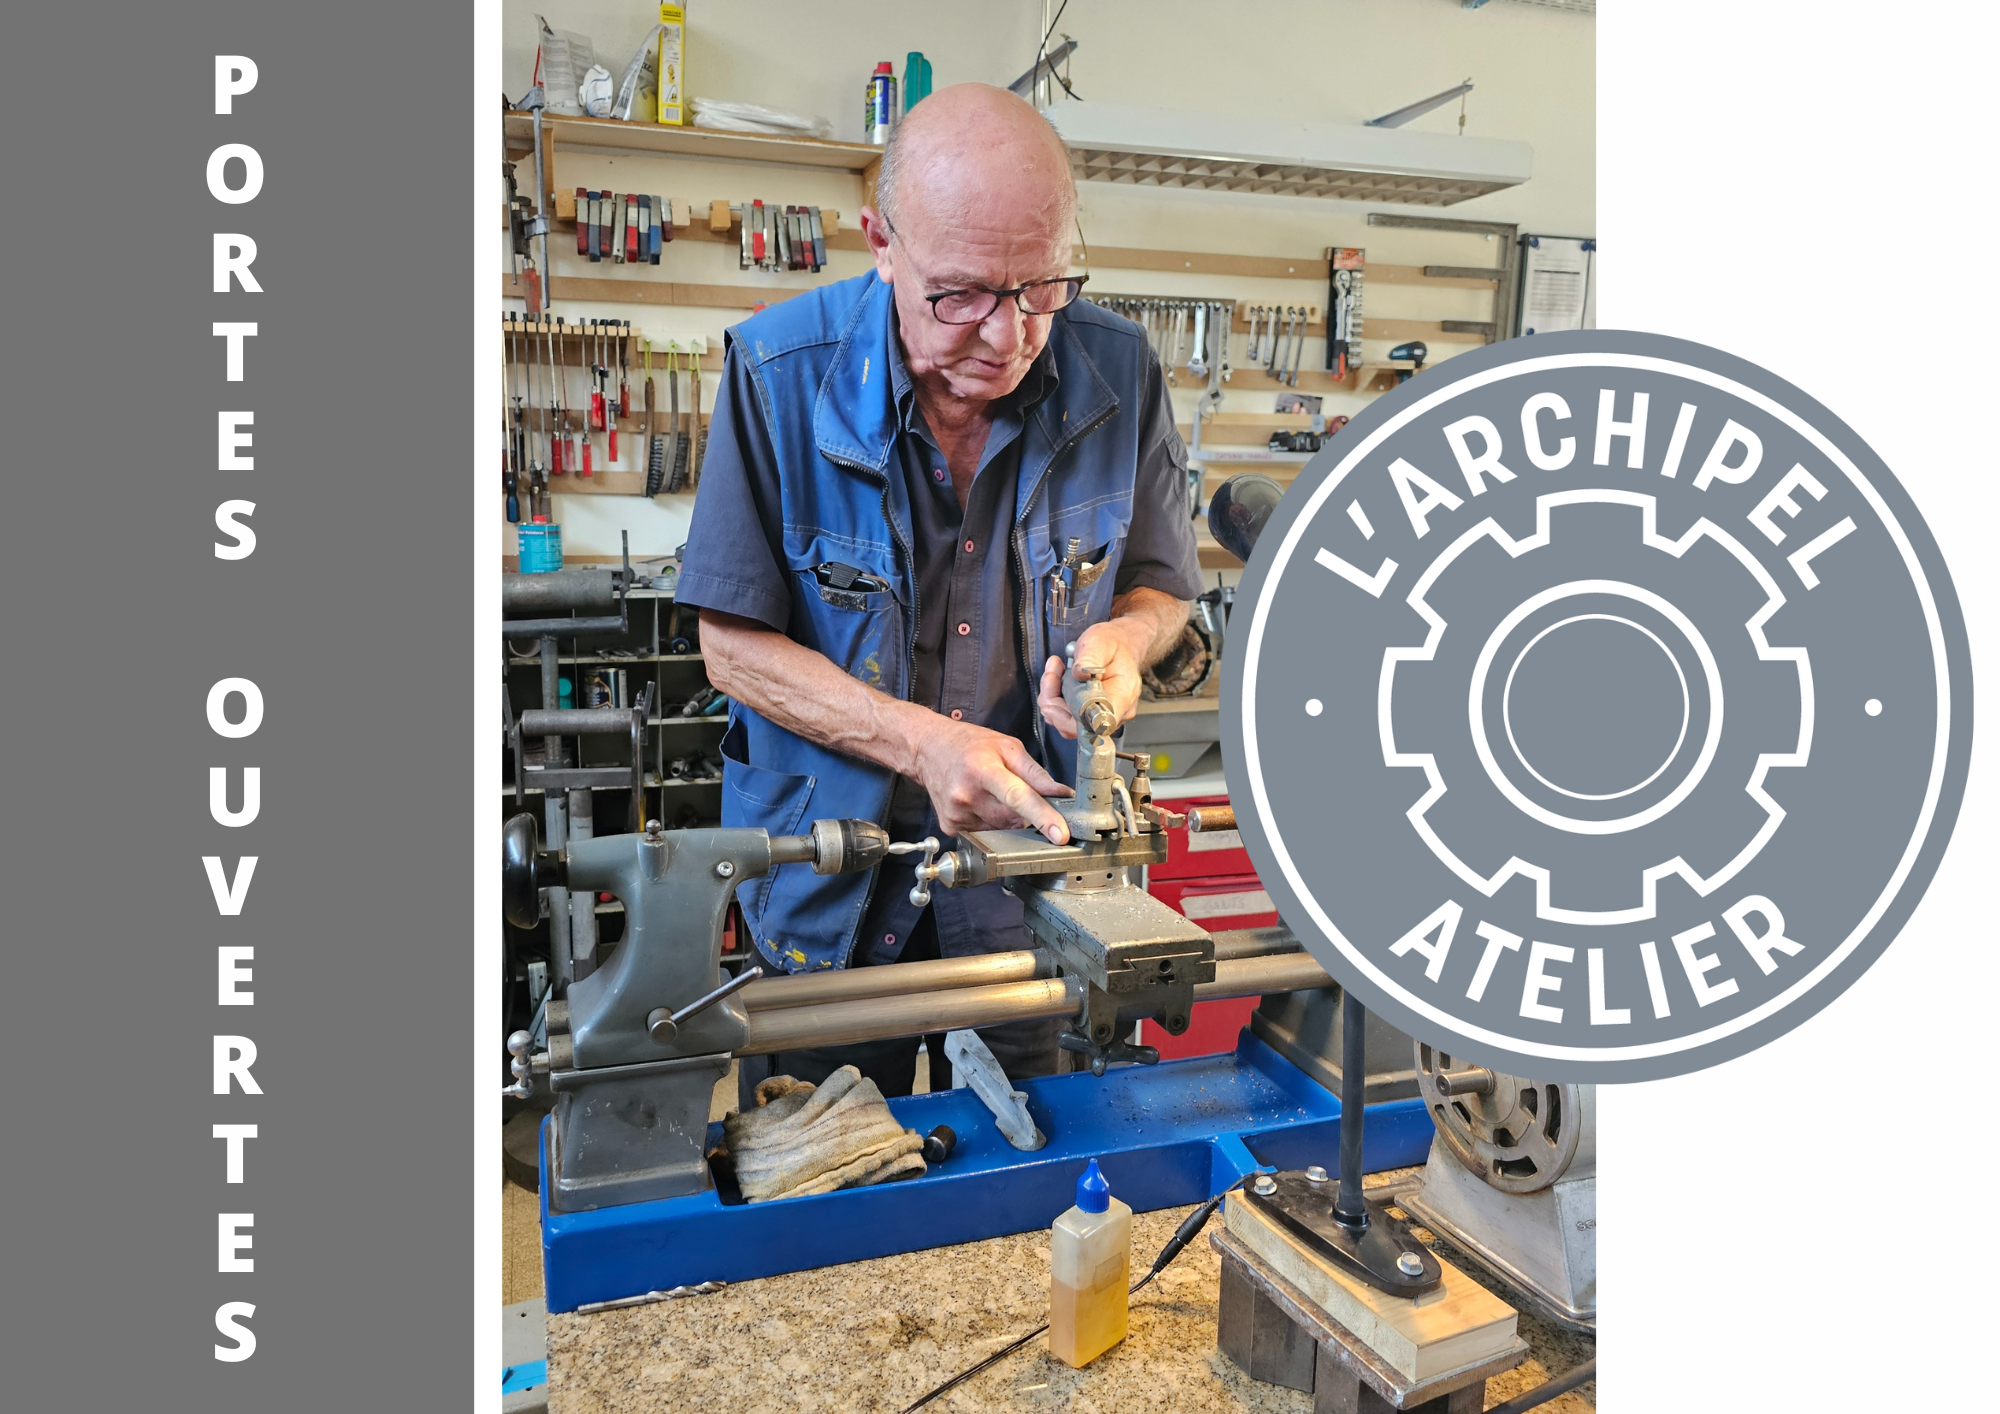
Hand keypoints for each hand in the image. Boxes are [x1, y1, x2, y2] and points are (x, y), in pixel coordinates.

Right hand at [909, 717, 1073, 842]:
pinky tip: (980, 803)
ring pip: (1001, 829)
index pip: (1018, 798)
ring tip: (992, 792)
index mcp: (983, 770)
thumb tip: (1062, 794)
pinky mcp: (951, 827)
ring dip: (1007, 816)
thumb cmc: (967, 744)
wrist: (927, 749)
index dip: (1043, 817)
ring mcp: (956, 814)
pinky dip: (990, 821)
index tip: (1060, 834)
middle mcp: (966, 795)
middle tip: (1014, 789)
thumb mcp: (1007, 746)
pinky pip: (985, 833)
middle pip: (1014, 818)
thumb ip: (1035, 773)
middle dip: (1025, 811)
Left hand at [1038, 621, 1144, 739]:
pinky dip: (1056, 701)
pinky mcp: (1092, 714)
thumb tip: (1079, 674)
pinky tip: (1057, 680)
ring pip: (1068, 723)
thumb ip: (1089, 658)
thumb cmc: (1114, 644)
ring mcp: (1104, 715)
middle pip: (1078, 726)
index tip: (1056, 698)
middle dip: (1055, 703)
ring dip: (1053, 700)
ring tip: (1054, 672)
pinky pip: (1068, 717)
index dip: (1072, 717)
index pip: (1098, 722)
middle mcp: (1116, 711)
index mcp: (1123, 694)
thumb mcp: (1099, 642)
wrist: (1121, 644)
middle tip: (1051, 675)